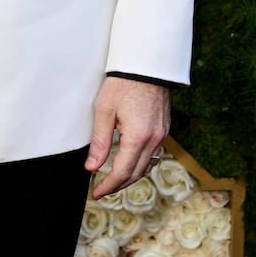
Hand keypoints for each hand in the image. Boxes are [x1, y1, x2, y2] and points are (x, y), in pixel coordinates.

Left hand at [84, 76, 169, 198]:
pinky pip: (154, 155)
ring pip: (147, 166)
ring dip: (131, 177)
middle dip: (118, 185)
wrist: (146, 64)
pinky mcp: (164, 128)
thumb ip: (99, 141)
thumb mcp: (104, 110)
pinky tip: (131, 163)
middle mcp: (153, 139)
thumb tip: (92, 167)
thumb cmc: (123, 83)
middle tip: (102, 190)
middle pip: (136, 173)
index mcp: (138, 137)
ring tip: (114, 180)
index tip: (96, 192)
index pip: (122, 172)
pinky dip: (141, 164)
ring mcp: (161, 134)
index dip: (108, 186)